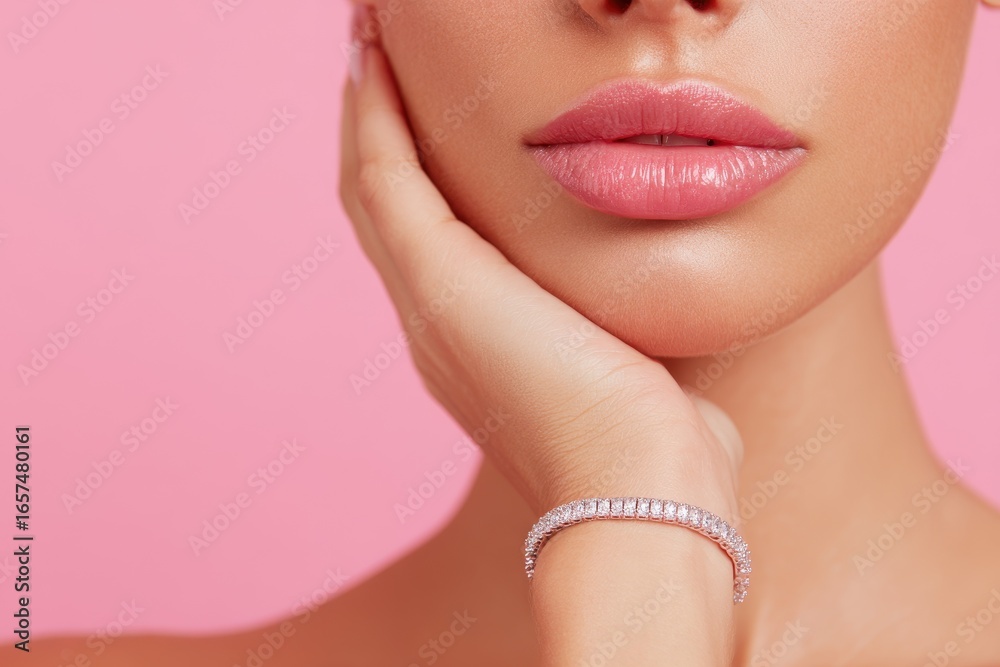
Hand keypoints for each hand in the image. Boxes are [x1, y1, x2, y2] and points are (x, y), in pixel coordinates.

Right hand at [339, 40, 742, 521]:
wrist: (643, 494)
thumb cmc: (658, 447)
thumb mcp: (640, 372)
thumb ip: (629, 338)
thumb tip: (662, 328)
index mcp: (476, 343)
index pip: (432, 238)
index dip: (419, 172)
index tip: (423, 107)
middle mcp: (434, 323)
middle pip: (388, 204)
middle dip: (381, 128)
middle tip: (379, 57)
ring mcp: (426, 304)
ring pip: (372, 184)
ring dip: (367, 109)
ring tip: (368, 41)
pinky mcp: (437, 282)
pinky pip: (383, 178)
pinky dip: (373, 117)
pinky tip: (374, 62)